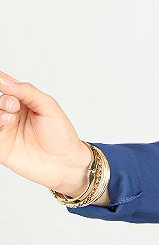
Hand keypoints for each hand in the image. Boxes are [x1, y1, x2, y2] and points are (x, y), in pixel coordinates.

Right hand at [0, 70, 90, 194]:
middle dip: (3, 101)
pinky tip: (4, 126)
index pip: (6, 88)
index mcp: (23, 102)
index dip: (4, 85)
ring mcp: (5, 132)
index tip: (5, 85)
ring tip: (10, 118)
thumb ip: (27, 91)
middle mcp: (11, 115)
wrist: (67, 163)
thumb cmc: (61, 135)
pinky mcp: (2, 148)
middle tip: (13, 106)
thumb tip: (4, 80)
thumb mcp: (49, 106)